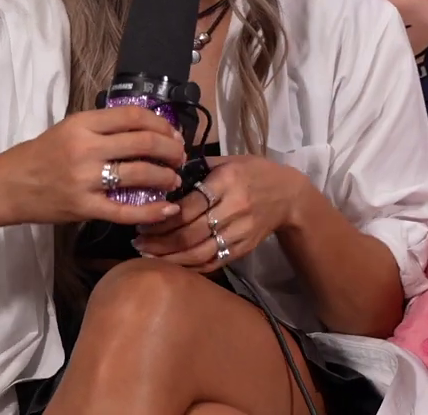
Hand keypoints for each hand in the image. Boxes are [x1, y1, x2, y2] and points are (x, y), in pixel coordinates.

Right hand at [0, 107, 187, 227]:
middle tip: (179, 157)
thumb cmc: (39, 155)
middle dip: (171, 149)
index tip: (173, 133)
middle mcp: (85, 148)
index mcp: (82, 123)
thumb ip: (103, 127)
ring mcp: (84, 179)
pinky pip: (125, 211)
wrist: (6, 186)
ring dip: (165, 176)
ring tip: (173, 179)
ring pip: (139, 174)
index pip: (134, 116)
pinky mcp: (83, 207)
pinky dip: (151, 212)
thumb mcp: (68, 128)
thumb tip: (147, 129)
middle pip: (143, 142)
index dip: (162, 124)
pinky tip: (167, 209)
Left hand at [132, 155, 307, 271]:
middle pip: (191, 232)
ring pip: (199, 252)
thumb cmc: (254, 172)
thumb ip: (198, 168)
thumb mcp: (229, 160)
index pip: (190, 205)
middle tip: (138, 240)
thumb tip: (163, 174)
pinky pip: (212, 262)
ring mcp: (240, 231)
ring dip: (170, 257)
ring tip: (148, 254)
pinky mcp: (243, 248)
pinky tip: (172, 263)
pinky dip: (190, 266)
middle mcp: (235, 207)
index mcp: (227, 181)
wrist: (289, 196)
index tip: (144, 219)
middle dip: (160, 240)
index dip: (164, 217)